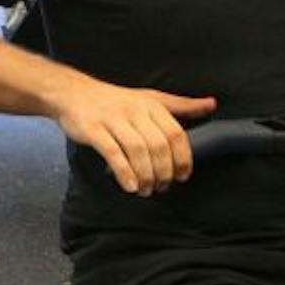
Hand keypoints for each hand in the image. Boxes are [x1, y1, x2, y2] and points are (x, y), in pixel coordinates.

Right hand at [54, 79, 216, 194]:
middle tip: (162, 187)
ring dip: (146, 176)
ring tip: (147, 190)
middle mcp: (134, 111)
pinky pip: (113, 153)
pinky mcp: (93, 129)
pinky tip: (130, 186)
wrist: (74, 94)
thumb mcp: (150, 98)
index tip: (182, 176)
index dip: (182, 158)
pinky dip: (124, 172)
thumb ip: (181, 105)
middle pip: (158, 145)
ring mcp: (112, 120)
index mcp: (151, 105)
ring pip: (138, 151)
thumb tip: (211, 104)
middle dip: (164, 172)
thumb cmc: (116, 101)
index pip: (175, 134)